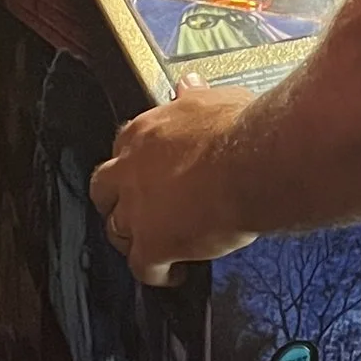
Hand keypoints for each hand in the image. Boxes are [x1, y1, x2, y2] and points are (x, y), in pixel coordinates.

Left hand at [92, 83, 256, 281]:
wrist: (256, 162)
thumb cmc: (242, 129)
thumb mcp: (213, 101)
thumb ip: (193, 98)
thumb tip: (186, 85)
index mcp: (144, 133)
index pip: (123, 149)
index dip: (135, 164)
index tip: (150, 171)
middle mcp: (130, 170)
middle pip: (104, 190)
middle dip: (116, 201)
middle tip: (138, 210)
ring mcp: (137, 210)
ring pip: (117, 231)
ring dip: (133, 238)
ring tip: (153, 246)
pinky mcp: (153, 245)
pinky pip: (143, 268)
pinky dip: (156, 274)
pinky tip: (174, 276)